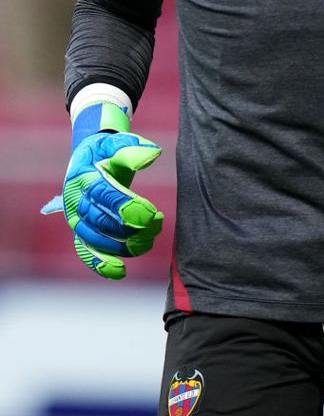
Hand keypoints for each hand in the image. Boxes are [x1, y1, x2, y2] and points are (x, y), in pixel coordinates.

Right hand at [42, 104, 163, 278]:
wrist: (88, 158)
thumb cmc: (106, 151)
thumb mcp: (117, 143)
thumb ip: (133, 149)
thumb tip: (153, 155)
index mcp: (84, 177)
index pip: (105, 195)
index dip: (127, 207)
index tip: (151, 213)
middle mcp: (75, 201)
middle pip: (101, 220)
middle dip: (131, 227)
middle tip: (155, 225)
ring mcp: (76, 219)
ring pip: (97, 239)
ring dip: (124, 245)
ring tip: (148, 241)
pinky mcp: (81, 232)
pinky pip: (87, 252)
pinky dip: (101, 264)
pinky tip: (121, 272)